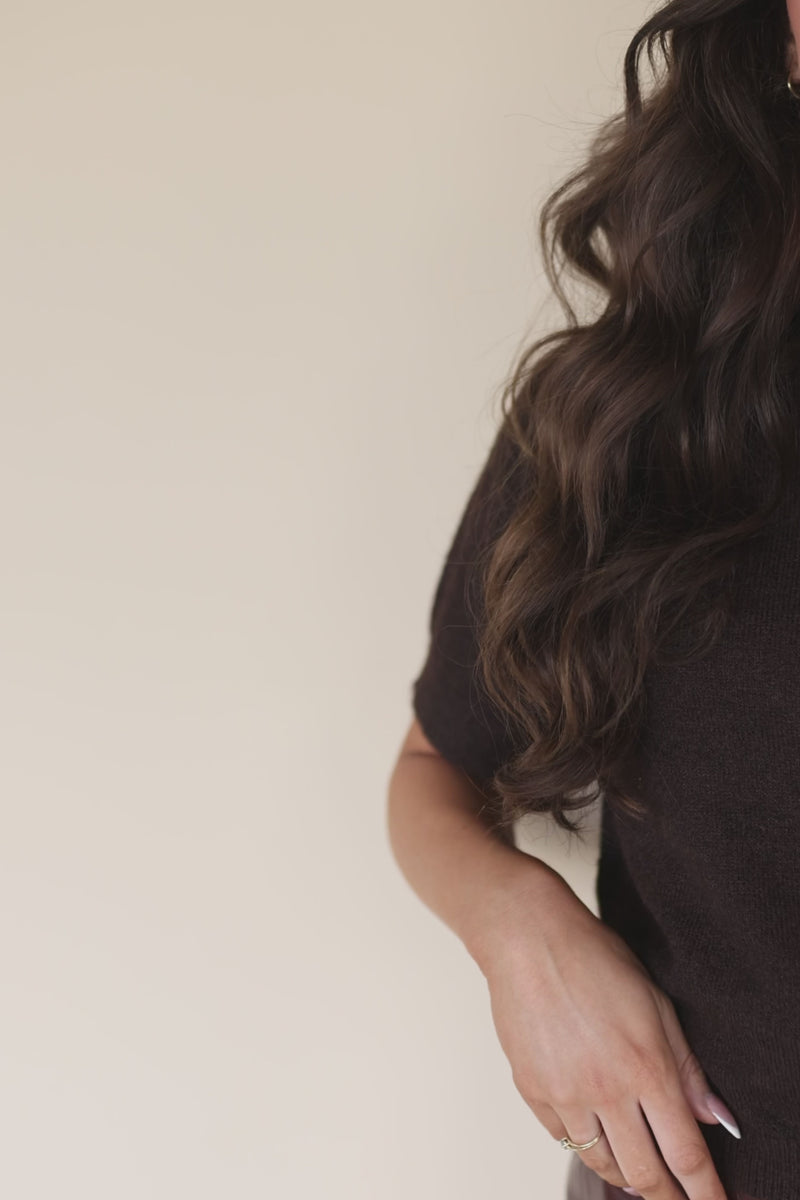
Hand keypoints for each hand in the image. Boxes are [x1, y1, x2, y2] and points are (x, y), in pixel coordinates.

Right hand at [473, 873, 735, 1199]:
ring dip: (625, 1171)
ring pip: (603, 1162)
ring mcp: (564, 1094)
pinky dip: (585, 1141)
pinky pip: (563, 1138)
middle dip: (666, 1194)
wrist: (527, 938)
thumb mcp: (656, 1002)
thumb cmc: (593, 958)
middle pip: (645, 1174)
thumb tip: (712, 1117)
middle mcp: (605, 1090)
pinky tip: (594, 1126)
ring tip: (637, 1165)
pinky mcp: (531, 1090)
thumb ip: (686, 1065)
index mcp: (645, 1067)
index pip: (686, 1154)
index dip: (705, 1190)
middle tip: (676, 1195)